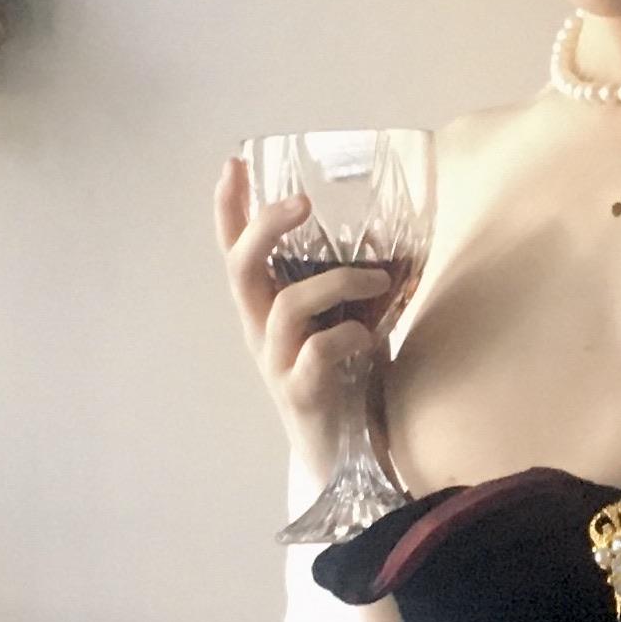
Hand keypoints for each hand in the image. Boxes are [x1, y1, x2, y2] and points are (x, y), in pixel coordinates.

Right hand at [214, 156, 392, 461]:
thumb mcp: (344, 322)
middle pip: (240, 268)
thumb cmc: (344, 381)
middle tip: (303, 203)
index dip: (230, 209)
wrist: (343, 458)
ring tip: (378, 277)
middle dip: (266, 227)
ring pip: (288, 306)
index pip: (234, 251)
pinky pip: (320, 351)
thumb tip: (390, 243)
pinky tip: (371, 338)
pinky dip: (350, 335)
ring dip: (338, 282)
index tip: (235, 163)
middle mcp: (260, 332)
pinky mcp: (301, 392)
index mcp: (264, 310)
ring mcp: (276, 363)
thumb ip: (351, 289)